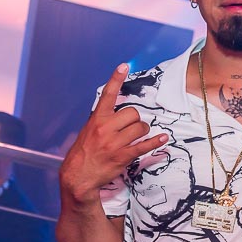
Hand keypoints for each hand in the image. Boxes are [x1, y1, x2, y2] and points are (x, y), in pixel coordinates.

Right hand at [58, 64, 167, 202]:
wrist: (78, 175)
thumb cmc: (84, 152)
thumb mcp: (88, 131)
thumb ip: (102, 120)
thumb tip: (116, 111)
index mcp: (96, 119)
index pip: (108, 95)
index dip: (116, 79)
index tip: (124, 66)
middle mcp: (106, 128)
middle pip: (132, 113)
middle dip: (136, 119)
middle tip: (132, 127)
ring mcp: (115, 142)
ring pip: (140, 128)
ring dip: (143, 131)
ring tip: (138, 136)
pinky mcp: (123, 156)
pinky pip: (144, 145)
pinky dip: (156, 141)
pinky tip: (163, 138)